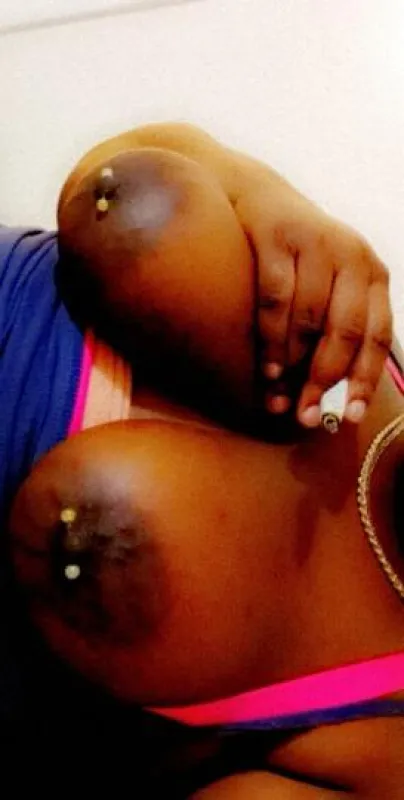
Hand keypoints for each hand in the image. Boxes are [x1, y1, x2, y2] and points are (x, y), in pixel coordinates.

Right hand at [234, 184, 391, 426]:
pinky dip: (271, 340)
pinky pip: (276, 301)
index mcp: (373, 273)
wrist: (257, 194)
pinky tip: (266, 368)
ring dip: (292, 366)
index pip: (377, 335)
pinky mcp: (278, 238)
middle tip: (305, 416)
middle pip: (344, 332)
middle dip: (323, 381)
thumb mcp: (331, 282)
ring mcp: (316, 244)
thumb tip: (329, 394)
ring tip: (279, 396)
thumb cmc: (296, 255)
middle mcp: (352, 255)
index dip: (364, 379)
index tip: (347, 416)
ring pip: (308, 321)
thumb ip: (338, 326)